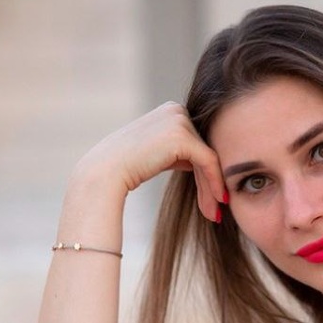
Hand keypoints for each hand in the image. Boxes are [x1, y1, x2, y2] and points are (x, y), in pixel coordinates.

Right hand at [73, 102, 227, 223]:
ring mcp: (180, 121)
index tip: (211, 197)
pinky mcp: (183, 137)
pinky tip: (218, 202)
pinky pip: (208, 162)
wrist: (105, 173)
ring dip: (211, 188)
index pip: (196, 142)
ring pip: (208, 158)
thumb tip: (195, 162)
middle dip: (210, 183)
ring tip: (214, 213)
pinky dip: (214, 183)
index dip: (204, 172)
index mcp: (170, 110)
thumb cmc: (124, 169)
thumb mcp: (156, 154)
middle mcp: (177, 109)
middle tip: (216, 210)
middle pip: (204, 150)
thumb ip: (175, 153)